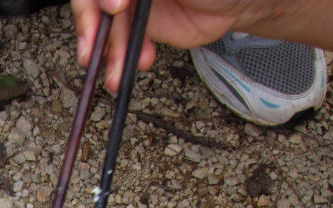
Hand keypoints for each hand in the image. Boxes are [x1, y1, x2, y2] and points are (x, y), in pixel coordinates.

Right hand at [69, 0, 332, 90]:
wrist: (241, 3)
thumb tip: (114, 1)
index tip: (115, 9)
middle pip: (95, 5)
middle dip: (92, 30)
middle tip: (92, 50)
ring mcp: (132, 4)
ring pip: (106, 29)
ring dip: (110, 55)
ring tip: (116, 76)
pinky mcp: (140, 27)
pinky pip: (121, 45)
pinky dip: (125, 59)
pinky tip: (141, 62)